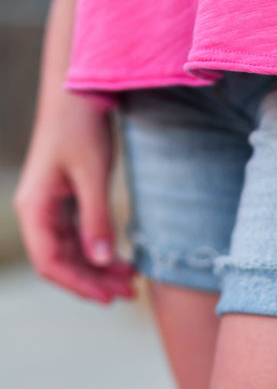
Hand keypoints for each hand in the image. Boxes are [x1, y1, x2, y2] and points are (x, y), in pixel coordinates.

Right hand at [13, 87, 136, 303]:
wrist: (79, 90)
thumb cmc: (81, 126)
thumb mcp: (93, 174)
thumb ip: (96, 218)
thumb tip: (100, 262)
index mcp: (34, 207)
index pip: (49, 262)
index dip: (78, 284)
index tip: (108, 298)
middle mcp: (37, 210)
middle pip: (61, 260)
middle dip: (93, 280)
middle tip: (129, 294)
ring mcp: (50, 205)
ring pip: (71, 250)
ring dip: (98, 267)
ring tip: (131, 281)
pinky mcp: (65, 197)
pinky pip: (78, 234)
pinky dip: (98, 248)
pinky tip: (121, 258)